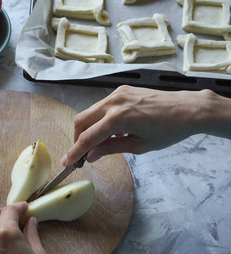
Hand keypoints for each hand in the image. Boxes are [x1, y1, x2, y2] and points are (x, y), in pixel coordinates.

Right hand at [61, 86, 230, 165]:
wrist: (187, 108)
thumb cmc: (168, 130)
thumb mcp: (139, 146)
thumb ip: (111, 148)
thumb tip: (91, 156)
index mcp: (118, 119)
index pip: (88, 138)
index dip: (75, 151)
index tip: (66, 162)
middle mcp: (113, 103)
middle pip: (81, 121)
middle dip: (77, 138)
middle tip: (82, 153)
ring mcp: (117, 94)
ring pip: (89, 112)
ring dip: (88, 128)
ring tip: (100, 143)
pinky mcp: (121, 91)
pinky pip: (101, 106)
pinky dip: (99, 119)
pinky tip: (112, 130)